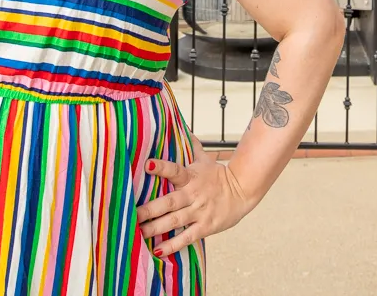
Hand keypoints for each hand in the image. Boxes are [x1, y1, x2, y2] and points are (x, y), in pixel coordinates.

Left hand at [136, 137, 252, 257]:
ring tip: (140, 232)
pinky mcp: (205, 226)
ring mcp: (199, 211)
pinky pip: (187, 237)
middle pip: (169, 202)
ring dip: (156, 228)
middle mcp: (193, 194)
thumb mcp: (205, 159)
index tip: (147, 165)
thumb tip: (182, 127)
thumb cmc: (218, 176)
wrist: (242, 191)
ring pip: (175, 221)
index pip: (175, 170)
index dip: (161, 168)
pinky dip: (173, 244)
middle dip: (150, 209)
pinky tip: (158, 249)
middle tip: (133, 214)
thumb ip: (192, 146)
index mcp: (191, 177)